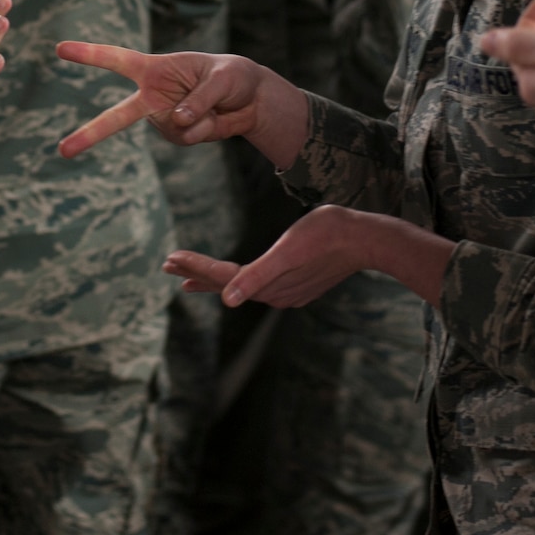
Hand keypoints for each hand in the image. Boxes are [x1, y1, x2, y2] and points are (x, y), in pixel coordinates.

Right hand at [53, 42, 308, 165]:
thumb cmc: (232, 77)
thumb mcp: (222, 79)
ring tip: (214, 104)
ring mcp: (162, 118)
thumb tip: (179, 120)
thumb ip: (199, 98)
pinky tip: (213, 119)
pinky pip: (187, 137)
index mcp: (154, 69)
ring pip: (170, 127)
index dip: (89, 54)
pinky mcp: (177, 135)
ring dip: (198, 117)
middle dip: (90, 134)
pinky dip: (205, 129)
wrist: (249, 100)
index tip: (60, 49)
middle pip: (116, 117)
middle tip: (63, 151)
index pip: (117, 60)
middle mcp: (152, 95)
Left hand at [164, 205, 454, 307]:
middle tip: (167, 267)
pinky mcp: (298, 285)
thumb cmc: (328, 235)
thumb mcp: (289, 250)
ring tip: (189, 278)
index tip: (169, 259)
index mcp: (269, 285)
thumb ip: (256, 274)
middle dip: (196, 275)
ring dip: (213, 278)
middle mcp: (275, 294)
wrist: (367, 239)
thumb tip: (227, 300)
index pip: (222, 278)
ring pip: (240, 285)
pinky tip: (236, 279)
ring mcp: (287, 292)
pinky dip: (238, 280)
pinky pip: (258, 285)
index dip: (195, 268)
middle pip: (227, 284)